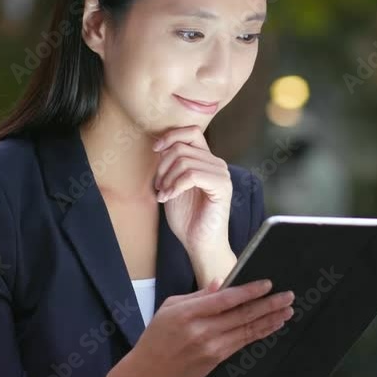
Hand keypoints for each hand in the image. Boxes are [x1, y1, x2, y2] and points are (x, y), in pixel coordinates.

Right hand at [105, 279, 294, 376]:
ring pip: (247, 330)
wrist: (147, 373)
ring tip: (287, 310)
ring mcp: (211, 347)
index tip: (267, 284)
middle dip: (268, 304)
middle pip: (242, 315)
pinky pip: (243, 343)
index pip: (225, 299)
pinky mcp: (216, 359)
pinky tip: (271, 325)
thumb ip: (198, 296)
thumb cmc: (156, 337)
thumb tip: (221, 283)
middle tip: (288, 296)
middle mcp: (202, 331)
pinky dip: (259, 333)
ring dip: (270, 319)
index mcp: (189, 313)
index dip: (249, 291)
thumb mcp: (170, 307)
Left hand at [152, 126, 236, 286]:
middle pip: (183, 147)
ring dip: (166, 178)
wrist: (199, 243)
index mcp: (208, 160)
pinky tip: (168, 197)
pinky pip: (192, 175)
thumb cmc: (187, 218)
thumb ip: (172, 164)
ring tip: (163, 194)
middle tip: (158, 186)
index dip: (171, 136)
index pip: (192, 132)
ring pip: (185, 161)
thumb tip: (161, 145)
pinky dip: (175, 186)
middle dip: (162, 166)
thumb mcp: (173, 184)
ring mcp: (221, 174)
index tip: (155, 150)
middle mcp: (217, 164)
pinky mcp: (221, 187)